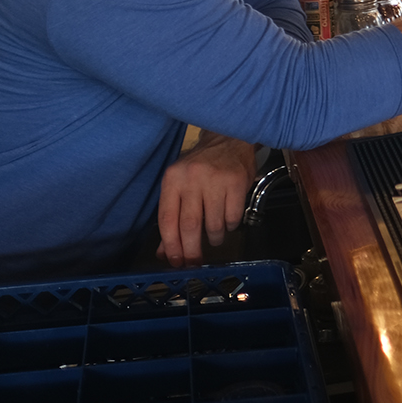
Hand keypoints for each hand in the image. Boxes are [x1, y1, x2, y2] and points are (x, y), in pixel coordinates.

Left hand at [158, 132, 254, 266]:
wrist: (228, 139)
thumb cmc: (201, 167)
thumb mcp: (180, 186)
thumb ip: (172, 218)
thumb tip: (165, 253)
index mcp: (173, 179)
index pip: (167, 219)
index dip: (171, 245)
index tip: (175, 262)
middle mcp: (192, 178)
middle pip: (190, 225)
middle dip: (191, 250)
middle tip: (194, 263)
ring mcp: (216, 180)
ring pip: (213, 224)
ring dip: (214, 238)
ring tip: (215, 237)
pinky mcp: (237, 182)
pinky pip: (232, 218)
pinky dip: (230, 227)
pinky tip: (227, 221)